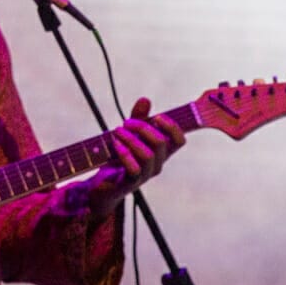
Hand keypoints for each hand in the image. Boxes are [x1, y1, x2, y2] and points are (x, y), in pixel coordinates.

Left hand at [74, 97, 184, 214]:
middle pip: (161, 143)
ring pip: (147, 154)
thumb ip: (138, 118)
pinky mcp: (131, 183)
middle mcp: (157, 164)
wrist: (106, 185)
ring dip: (130, 139)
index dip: (172, 127)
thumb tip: (145, 99)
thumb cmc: (121, 157)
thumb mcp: (130, 134)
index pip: (179, 140)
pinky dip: (124, 153)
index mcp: (162, 152)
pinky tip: (115, 144)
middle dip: (142, 127)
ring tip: (117, 132)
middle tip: (126, 123)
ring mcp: (146, 175)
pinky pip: (134, 169)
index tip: (157, 117)